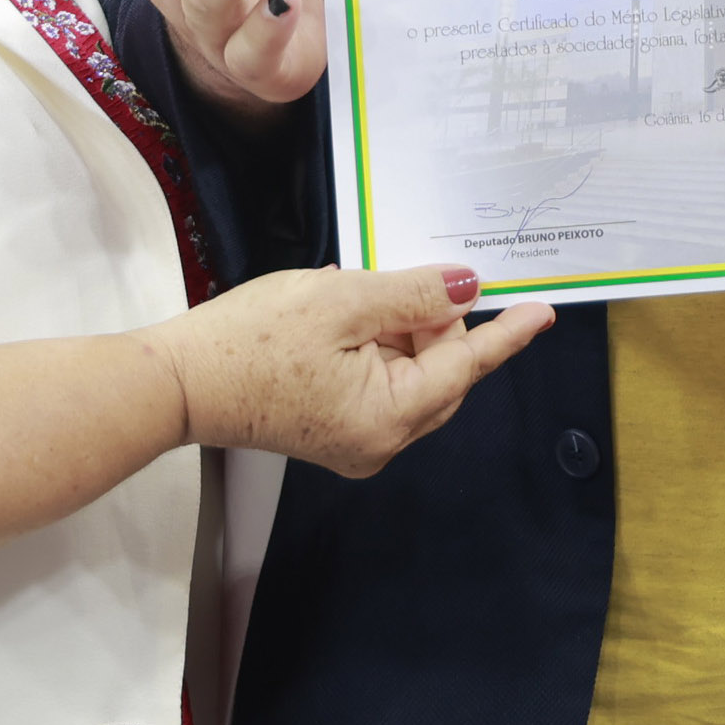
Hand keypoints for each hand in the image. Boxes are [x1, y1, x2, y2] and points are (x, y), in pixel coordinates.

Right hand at [159, 264, 554, 476]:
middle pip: (440, 372)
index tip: (546, 312)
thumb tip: (468, 290)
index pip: (465, 367)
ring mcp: (356, 442)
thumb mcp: (343, 301)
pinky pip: (382, 382)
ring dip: (400, 330)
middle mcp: (380, 442)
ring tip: (359, 297)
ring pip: (411, 374)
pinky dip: (378, 345)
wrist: (179, 381)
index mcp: (388, 418)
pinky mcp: (333, 431)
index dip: (505, 334)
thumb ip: (414, 295)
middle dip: (430, 323)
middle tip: (401, 281)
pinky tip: (350, 317)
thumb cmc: (254, 340)